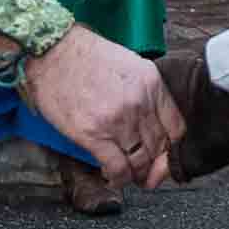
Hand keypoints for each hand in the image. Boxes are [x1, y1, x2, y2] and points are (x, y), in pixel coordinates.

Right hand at [22, 27, 179, 190]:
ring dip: (136, 174)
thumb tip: (150, 121)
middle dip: (153, 166)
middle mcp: (140, 104)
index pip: (176, 129)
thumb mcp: (129, 64)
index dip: (171, 149)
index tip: (162, 156)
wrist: (51, 50)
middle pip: (159, 147)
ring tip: (128, 175)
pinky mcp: (94, 135)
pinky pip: (118, 168)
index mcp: (151, 84)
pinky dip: (118, 178)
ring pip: (140, 162)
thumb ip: (145, 91)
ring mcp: (118, 121)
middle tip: (145, 173)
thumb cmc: (85, 55)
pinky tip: (113, 176)